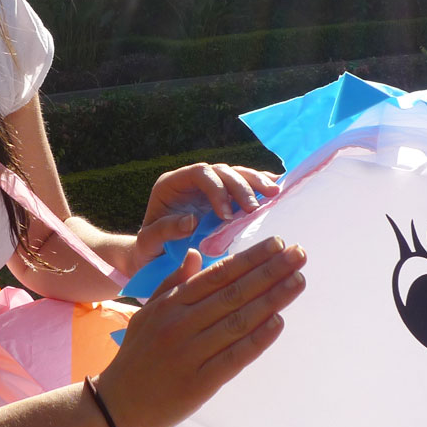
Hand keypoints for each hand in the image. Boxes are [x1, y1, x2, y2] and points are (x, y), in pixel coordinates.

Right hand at [91, 235, 306, 426]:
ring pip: (238, 321)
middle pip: (233, 292)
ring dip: (272, 299)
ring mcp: (190, 353)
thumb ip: (173, 283)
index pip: (218, 274)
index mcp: (171, 304)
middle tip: (300, 254)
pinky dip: (258, 339)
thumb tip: (195, 254)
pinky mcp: (199, 382)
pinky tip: (279, 322)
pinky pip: (234, 357)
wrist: (117, 404)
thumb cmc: (136, 355)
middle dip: (270, 271)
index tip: (278, 244)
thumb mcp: (148, 312)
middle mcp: (180, 324)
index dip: (250, 258)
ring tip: (298, 281)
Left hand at [130, 163, 280, 272]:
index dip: (216, 189)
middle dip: (241, 187)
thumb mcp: (149, 241)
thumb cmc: (149, 248)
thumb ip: (164, 230)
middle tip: (254, 209)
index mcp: (172, 183)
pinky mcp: (225, 196)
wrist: (155, 254)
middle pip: (222, 171)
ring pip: (237, 174)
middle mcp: (193, 180)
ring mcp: (211, 186)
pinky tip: (278, 190)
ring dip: (257, 182)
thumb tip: (191, 220)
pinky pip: (245, 185)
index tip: (226, 216)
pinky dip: (261, 186)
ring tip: (274, 194)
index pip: (199, 173)